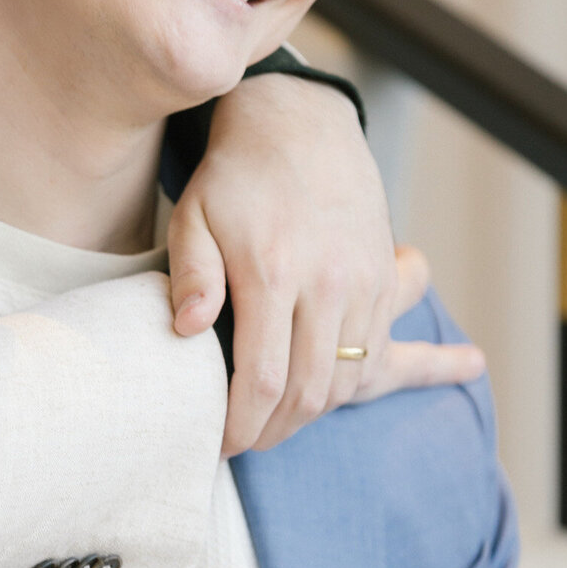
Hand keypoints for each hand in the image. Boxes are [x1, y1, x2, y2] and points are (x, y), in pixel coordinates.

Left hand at [167, 73, 483, 455]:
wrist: (302, 125)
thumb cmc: (235, 177)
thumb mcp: (194, 217)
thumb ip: (190, 276)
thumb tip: (185, 331)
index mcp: (274, 271)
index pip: (263, 379)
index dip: (240, 424)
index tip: (219, 442)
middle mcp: (328, 282)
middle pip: (309, 392)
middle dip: (273, 431)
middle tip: (243, 442)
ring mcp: (363, 282)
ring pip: (346, 381)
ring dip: (310, 414)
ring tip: (272, 423)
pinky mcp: (382, 280)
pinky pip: (374, 355)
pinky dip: (344, 386)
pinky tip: (312, 394)